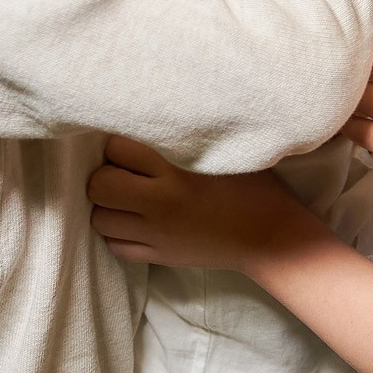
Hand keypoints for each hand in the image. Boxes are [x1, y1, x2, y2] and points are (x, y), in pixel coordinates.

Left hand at [88, 136, 319, 270]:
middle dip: (104, 175)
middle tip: (122, 171)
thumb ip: (188, 138)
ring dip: (107, 205)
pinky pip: (116, 247)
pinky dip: (117, 232)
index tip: (132, 145)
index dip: (120, 145)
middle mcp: (160, 206)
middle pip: (100, 187)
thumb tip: (159, 116)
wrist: (272, 238)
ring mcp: (157, 236)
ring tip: (126, 197)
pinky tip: (133, 221)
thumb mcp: (225, 154)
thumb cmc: (255, 189)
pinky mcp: (160, 257)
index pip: (118, 150)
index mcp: (176, 176)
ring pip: (101, 220)